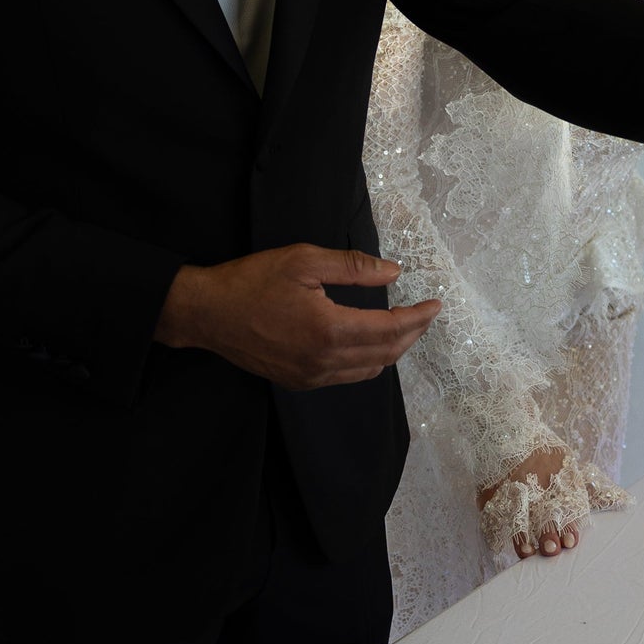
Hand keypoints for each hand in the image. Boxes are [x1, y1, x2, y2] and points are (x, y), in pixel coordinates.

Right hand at [155, 244, 439, 390]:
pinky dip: (368, 361)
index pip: (390, 329)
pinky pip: (347, 377)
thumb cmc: (253, 280)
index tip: (436, 304)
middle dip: (412, 334)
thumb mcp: (305, 261)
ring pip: (369, 370)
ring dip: (392, 349)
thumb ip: (353, 267)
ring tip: (403, 325)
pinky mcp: (299, 382)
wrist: (207, 314)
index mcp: (329, 330)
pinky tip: (369, 341)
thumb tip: (394, 272)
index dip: (418, 317)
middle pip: (386, 355)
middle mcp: (324, 362)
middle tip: (425, 313)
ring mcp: (311, 377)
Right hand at [477, 442, 626, 558]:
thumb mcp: (572, 465)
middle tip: (551, 549)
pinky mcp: (492, 489)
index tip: (570, 542)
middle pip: (543, 510)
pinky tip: (498, 542)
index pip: (566, 505)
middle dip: (548, 532)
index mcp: (560, 479)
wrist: (512, 427)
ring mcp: (512, 485)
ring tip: (526, 551)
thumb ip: (598, 489)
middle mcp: (538, 483)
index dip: (569, 525)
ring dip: (522, 534)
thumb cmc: (546, 452)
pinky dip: (495, 526)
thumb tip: (628, 501)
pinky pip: (492, 509)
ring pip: (518, 511)